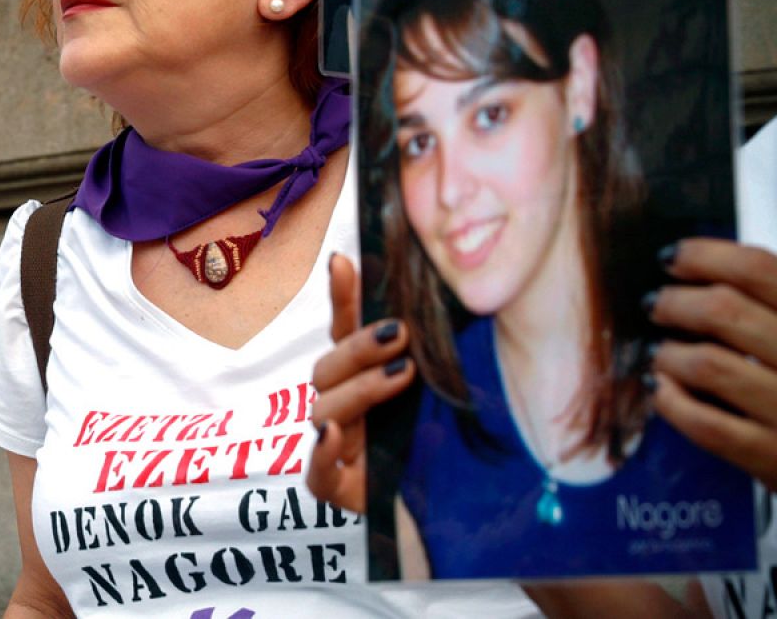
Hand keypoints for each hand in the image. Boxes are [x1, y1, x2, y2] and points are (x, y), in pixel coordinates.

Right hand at [306, 254, 415, 512]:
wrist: (439, 517)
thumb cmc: (433, 449)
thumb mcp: (437, 395)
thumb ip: (432, 358)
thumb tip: (460, 300)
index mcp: (360, 381)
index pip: (343, 332)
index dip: (340, 298)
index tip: (343, 261)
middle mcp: (340, 409)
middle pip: (328, 369)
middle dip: (360, 347)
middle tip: (401, 331)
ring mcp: (334, 447)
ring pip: (325, 411)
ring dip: (360, 389)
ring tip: (401, 374)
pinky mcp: (335, 489)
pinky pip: (316, 473)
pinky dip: (320, 453)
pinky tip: (333, 437)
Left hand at [647, 238, 776, 488]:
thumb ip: (768, 304)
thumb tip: (704, 268)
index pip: (759, 269)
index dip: (705, 256)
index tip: (673, 258)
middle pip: (725, 310)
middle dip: (675, 302)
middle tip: (656, 304)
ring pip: (708, 363)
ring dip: (669, 352)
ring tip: (662, 352)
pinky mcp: (774, 458)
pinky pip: (705, 423)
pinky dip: (671, 400)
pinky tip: (663, 388)